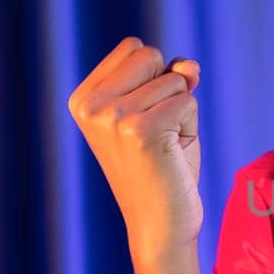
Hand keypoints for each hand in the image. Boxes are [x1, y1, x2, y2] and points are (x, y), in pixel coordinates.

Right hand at [68, 37, 203, 263]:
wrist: (160, 225)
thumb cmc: (161, 167)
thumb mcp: (162, 110)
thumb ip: (171, 77)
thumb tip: (189, 66)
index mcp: (83, 98)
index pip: (134, 48)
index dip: (153, 78)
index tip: (141, 119)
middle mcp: (91, 106)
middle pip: (151, 55)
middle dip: (168, 89)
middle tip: (156, 134)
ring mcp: (112, 117)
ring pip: (175, 80)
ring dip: (181, 113)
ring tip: (163, 148)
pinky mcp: (141, 130)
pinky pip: (187, 101)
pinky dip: (190, 127)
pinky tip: (171, 155)